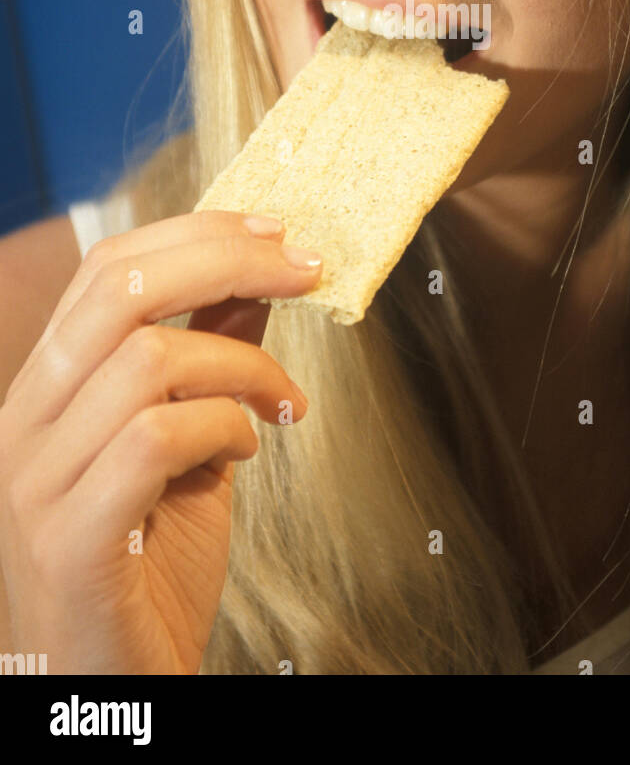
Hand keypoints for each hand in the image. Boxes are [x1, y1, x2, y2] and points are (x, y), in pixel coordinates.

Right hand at [0, 209, 320, 674]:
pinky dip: (222, 429)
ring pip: (147, 357)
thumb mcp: (189, 448)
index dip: (195, 234)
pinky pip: (154, 437)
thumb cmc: (147, 576)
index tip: (275, 232)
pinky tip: (245, 453)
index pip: (104, 269)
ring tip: (282, 405)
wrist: (112, 693)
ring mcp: (37, 479)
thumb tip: (256, 285)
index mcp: (45, 391)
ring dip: (244, 367)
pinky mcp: (69, 537)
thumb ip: (209, 363)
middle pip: (120, 288)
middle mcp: (23, 423)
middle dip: (227, 260)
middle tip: (304, 271)